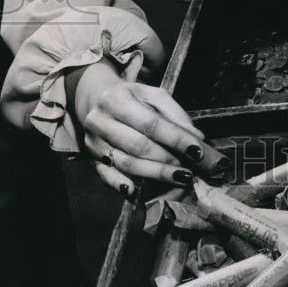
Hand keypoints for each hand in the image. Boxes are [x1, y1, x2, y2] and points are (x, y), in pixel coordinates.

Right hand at [73, 60, 205, 196]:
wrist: (96, 100)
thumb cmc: (131, 98)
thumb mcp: (152, 95)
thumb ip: (174, 114)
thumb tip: (196, 137)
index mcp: (117, 100)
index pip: (150, 123)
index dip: (175, 138)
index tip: (197, 150)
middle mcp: (100, 121)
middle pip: (138, 146)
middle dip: (167, 160)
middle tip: (189, 169)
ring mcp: (93, 143)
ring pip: (126, 163)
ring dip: (155, 174)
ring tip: (179, 178)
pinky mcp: (91, 160)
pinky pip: (106, 176)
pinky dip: (120, 185)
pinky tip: (135, 191)